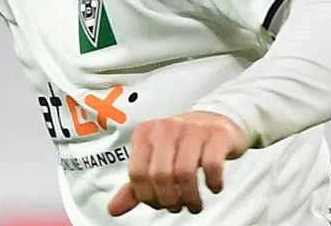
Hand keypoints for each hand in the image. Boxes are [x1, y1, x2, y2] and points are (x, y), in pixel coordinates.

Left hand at [107, 111, 248, 216]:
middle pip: (160, 175)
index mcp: (144, 133)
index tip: (158, 204)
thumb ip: (135, 185)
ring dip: (190, 197)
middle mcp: (166, 128)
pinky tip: (213, 187)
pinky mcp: (216, 134)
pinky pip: (212, 165)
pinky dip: (212, 183)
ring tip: (193, 204)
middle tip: (177, 206)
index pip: (137, 174)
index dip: (147, 196)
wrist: (212, 120)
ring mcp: (192, 129)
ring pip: (185, 172)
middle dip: (169, 200)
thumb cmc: (180, 143)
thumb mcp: (154, 158)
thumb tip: (114, 209)